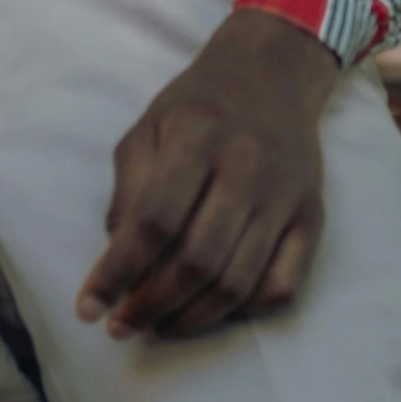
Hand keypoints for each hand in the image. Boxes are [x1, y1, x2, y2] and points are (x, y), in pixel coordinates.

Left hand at [77, 8, 337, 341]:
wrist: (271, 75)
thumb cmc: (196, 107)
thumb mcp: (146, 129)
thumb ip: (128, 191)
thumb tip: (116, 260)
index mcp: (197, 138)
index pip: (154, 222)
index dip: (118, 272)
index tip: (89, 309)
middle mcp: (247, 167)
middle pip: (198, 259)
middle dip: (152, 304)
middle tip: (123, 326)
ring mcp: (285, 196)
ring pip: (239, 281)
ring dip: (191, 318)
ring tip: (157, 327)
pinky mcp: (311, 217)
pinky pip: (283, 285)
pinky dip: (244, 310)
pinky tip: (211, 311)